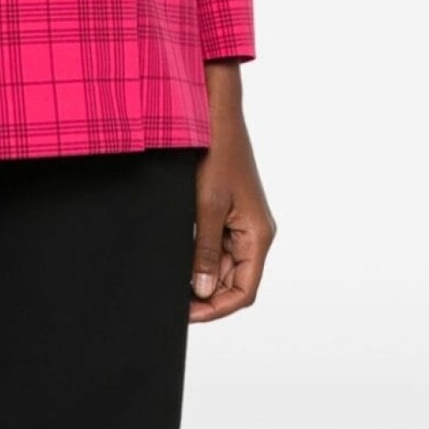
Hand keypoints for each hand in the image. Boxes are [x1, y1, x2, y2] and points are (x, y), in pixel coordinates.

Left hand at [189, 60, 275, 322]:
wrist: (214, 113)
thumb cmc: (217, 153)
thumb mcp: (208, 206)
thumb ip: (205, 250)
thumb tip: (202, 290)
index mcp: (257, 236)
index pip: (243, 291)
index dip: (217, 308)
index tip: (187, 315)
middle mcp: (253, 233)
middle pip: (233, 281)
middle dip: (205, 294)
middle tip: (171, 301)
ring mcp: (241, 222)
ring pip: (223, 264)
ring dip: (200, 275)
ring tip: (170, 283)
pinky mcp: (227, 210)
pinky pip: (215, 243)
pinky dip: (198, 255)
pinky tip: (177, 258)